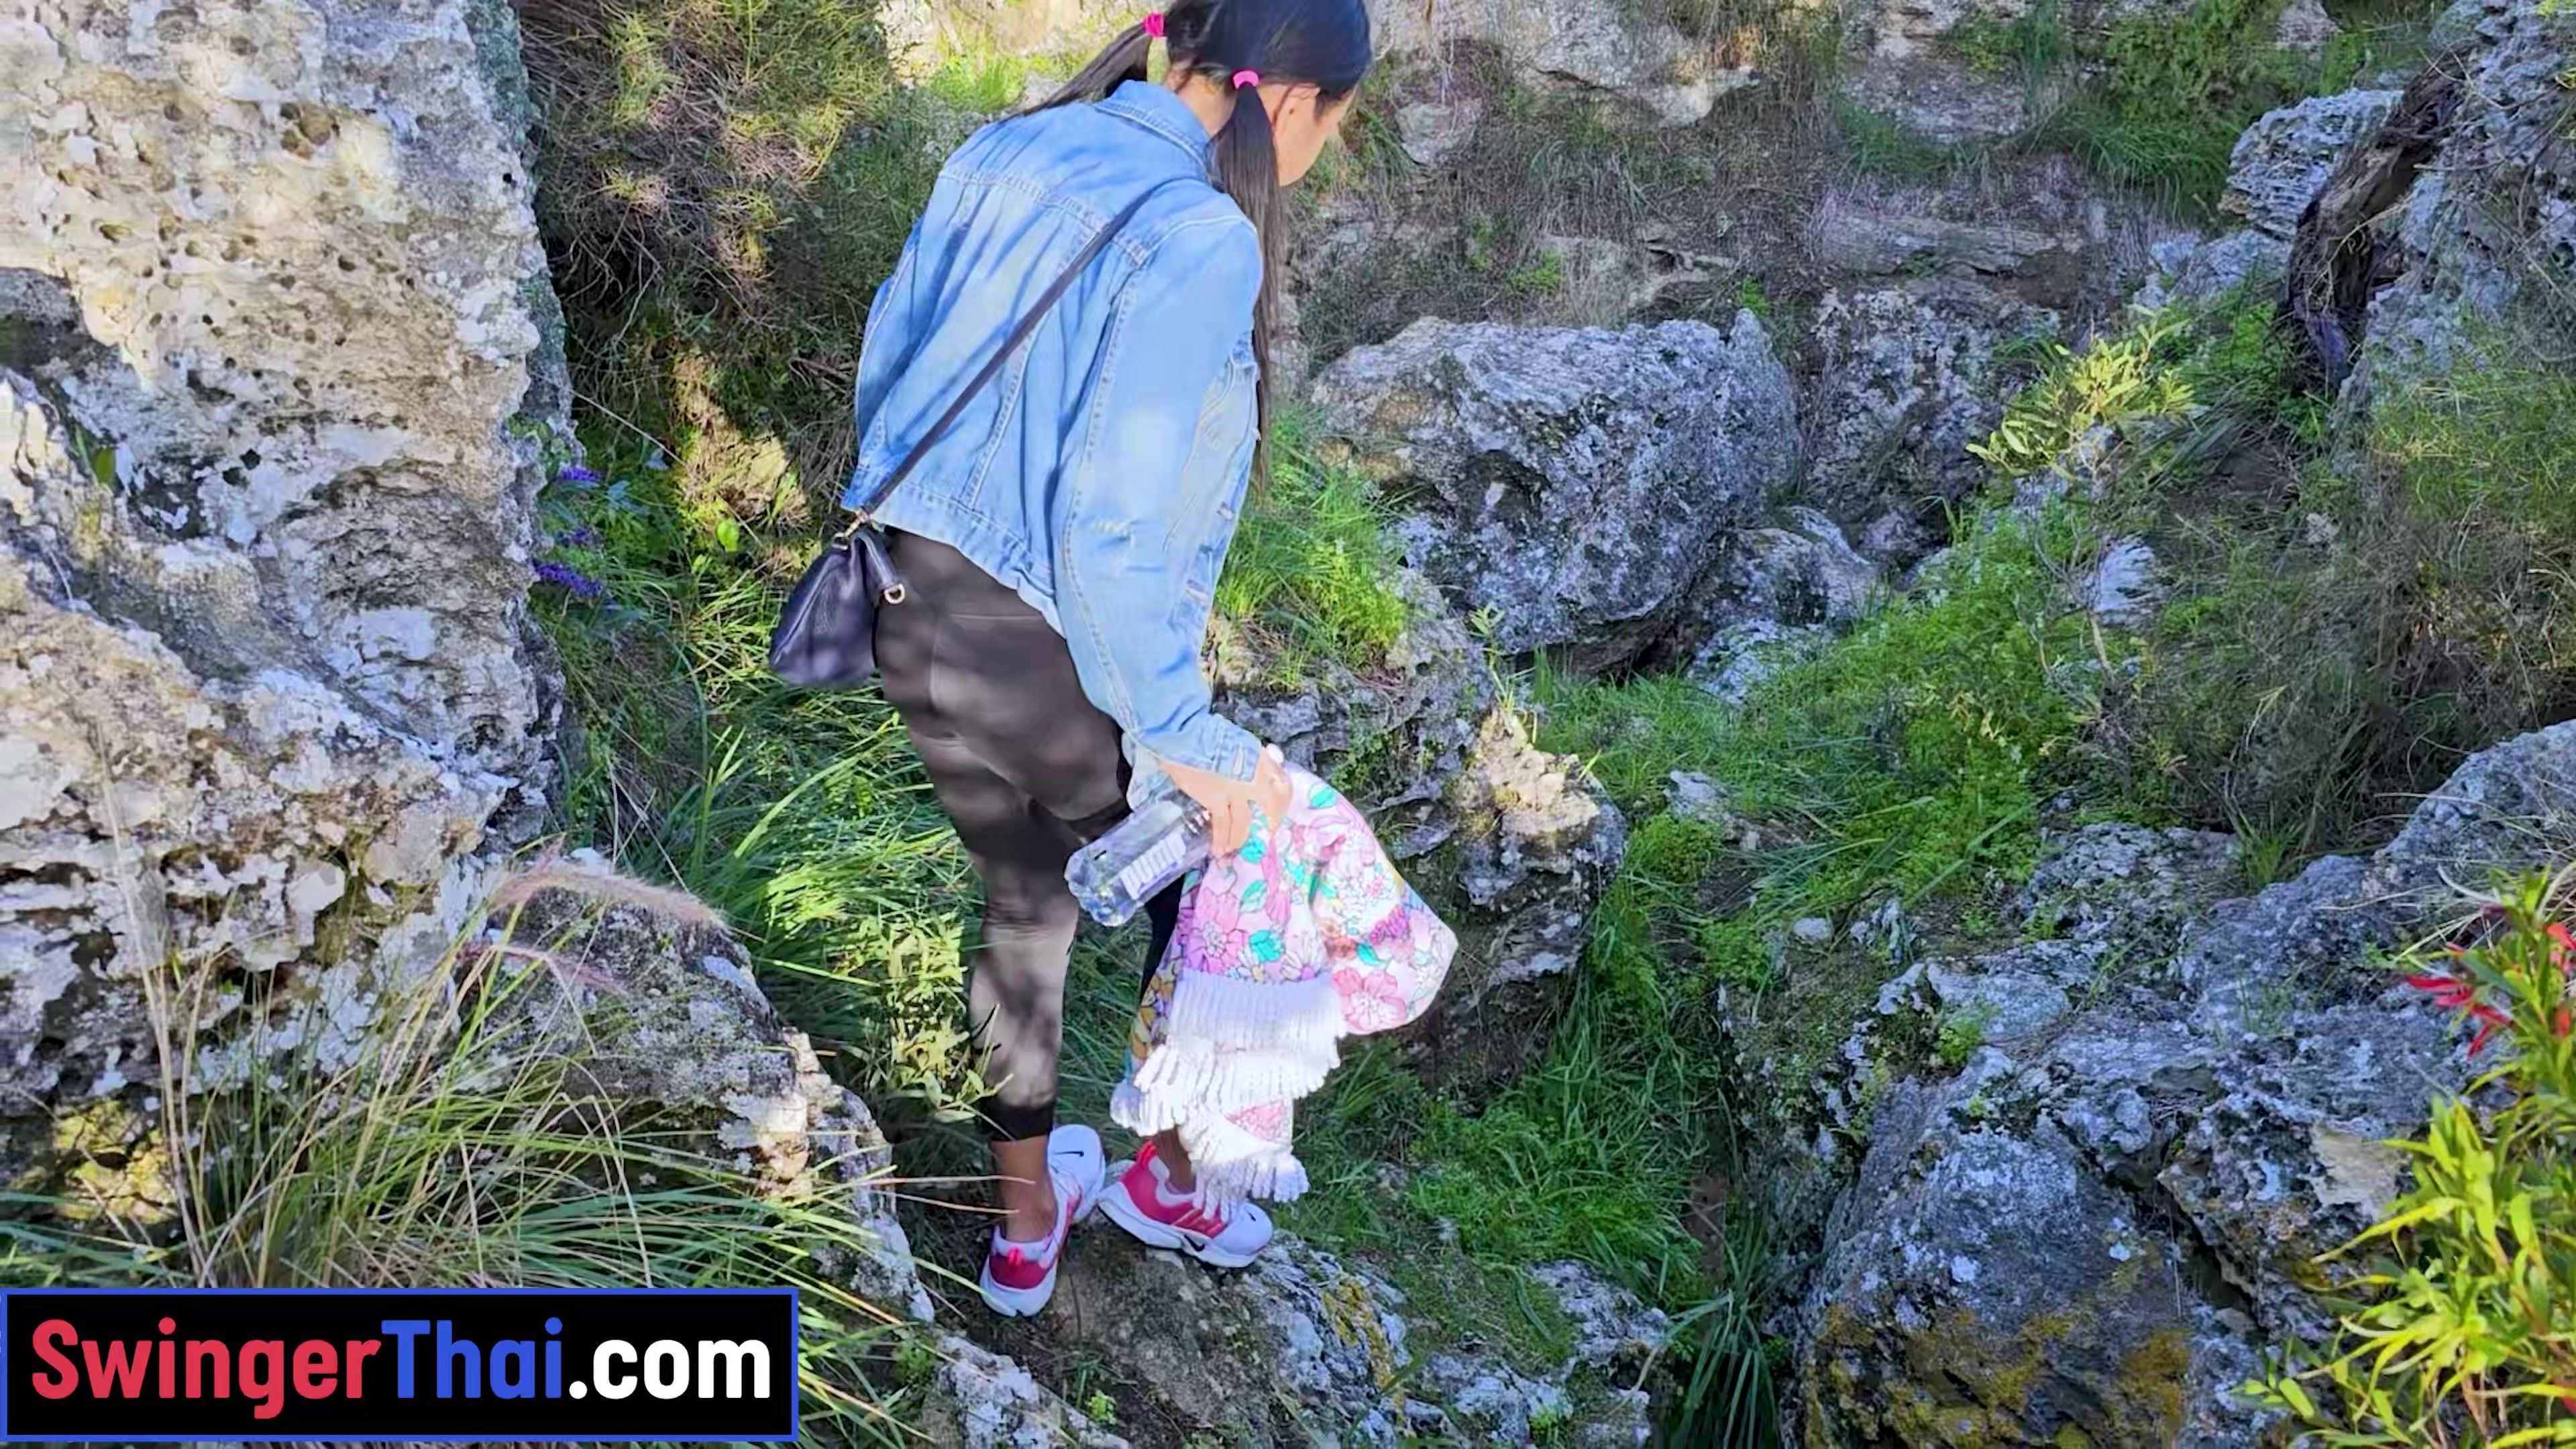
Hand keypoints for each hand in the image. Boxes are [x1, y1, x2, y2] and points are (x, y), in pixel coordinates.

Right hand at [1160, 748, 1291, 857]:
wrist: (1188, 735)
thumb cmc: (1208, 733)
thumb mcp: (1239, 741)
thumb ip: (1248, 758)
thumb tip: (1250, 770)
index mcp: (1261, 759)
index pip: (1282, 783)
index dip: (1282, 799)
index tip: (1277, 808)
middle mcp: (1254, 777)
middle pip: (1271, 807)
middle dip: (1269, 823)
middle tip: (1264, 835)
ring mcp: (1236, 791)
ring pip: (1244, 821)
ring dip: (1239, 838)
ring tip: (1234, 849)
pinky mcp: (1216, 800)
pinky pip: (1222, 824)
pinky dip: (1221, 839)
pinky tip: (1218, 849)